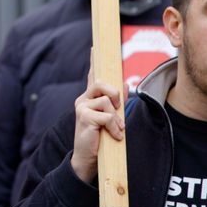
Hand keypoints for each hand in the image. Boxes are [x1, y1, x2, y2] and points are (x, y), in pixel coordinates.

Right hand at [70, 57, 125, 183]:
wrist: (88, 159)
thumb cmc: (100, 138)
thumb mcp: (111, 119)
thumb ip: (115, 102)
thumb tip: (124, 83)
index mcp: (90, 98)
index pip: (92, 75)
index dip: (93, 60)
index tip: (95, 46)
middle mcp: (83, 99)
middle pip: (101, 83)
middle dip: (114, 95)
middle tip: (117, 109)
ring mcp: (82, 107)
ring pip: (108, 101)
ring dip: (116, 119)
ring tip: (115, 130)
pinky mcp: (84, 117)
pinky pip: (107, 115)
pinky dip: (114, 127)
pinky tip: (112, 136)